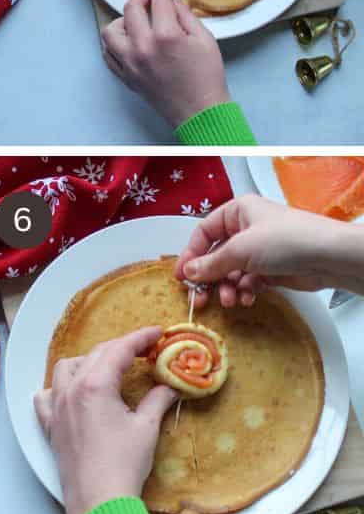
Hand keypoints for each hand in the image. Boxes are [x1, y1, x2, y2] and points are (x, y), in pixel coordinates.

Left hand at [34, 327, 177, 513]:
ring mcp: (56, 406)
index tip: (156, 332)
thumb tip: (171, 387)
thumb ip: (157, 401)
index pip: (118, 350)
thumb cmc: (124, 464)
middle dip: (120, 348)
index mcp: (95, 385)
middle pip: (95, 355)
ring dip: (88, 362)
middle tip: (144, 350)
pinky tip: (72, 392)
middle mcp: (71, 390)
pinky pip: (46, 395)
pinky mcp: (50, 424)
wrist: (98, 500)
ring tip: (109, 369)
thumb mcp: (146, 428)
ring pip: (66, 369)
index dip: (139, 338)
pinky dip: (59, 387)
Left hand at [100, 0, 229, 127]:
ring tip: (136, 22)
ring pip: (110, 32)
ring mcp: (130, 63)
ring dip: (121, 22)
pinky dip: (114, 44)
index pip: (157, 0)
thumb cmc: (206, 76)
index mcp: (165, 36)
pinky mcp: (125, 77)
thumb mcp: (204, 38)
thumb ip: (184, 14)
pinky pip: (107, 54)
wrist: (199, 111)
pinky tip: (128, 41)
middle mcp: (142, 47)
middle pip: (129, 10)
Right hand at [176, 195, 363, 306]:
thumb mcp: (241, 249)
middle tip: (200, 298)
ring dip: (228, 288)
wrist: (331, 257)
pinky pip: (248, 281)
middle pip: (216, 255)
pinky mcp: (271, 269)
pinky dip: (245, 291)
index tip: (181, 277)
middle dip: (209, 278)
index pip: (203, 233)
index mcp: (237, 212)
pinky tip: (248, 299)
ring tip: (231, 300)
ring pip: (231, 271)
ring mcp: (259, 250)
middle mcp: (246, 229)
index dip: (190, 255)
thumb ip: (211, 263)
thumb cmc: (286, 240)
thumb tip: (187, 273)